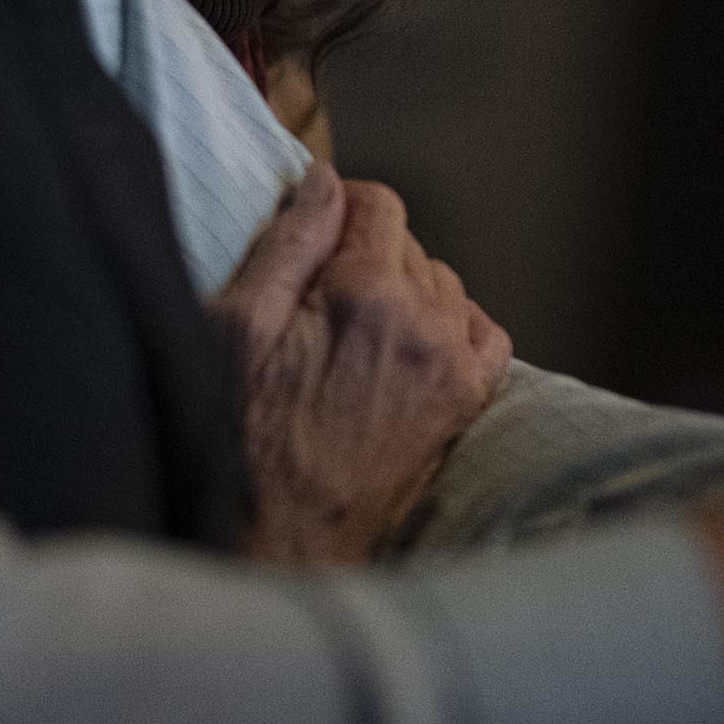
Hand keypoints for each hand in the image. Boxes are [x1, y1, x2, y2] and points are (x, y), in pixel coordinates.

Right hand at [212, 164, 512, 566]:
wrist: (282, 540)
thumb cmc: (243, 440)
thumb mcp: (237, 328)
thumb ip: (288, 244)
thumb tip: (324, 183)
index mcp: (365, 296)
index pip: (378, 204)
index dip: (341, 203)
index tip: (317, 225)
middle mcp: (423, 325)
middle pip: (410, 243)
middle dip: (366, 251)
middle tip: (319, 291)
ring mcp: (452, 367)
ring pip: (445, 285)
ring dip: (407, 287)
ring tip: (355, 324)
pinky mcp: (463, 405)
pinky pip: (486, 335)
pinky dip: (458, 324)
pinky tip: (418, 338)